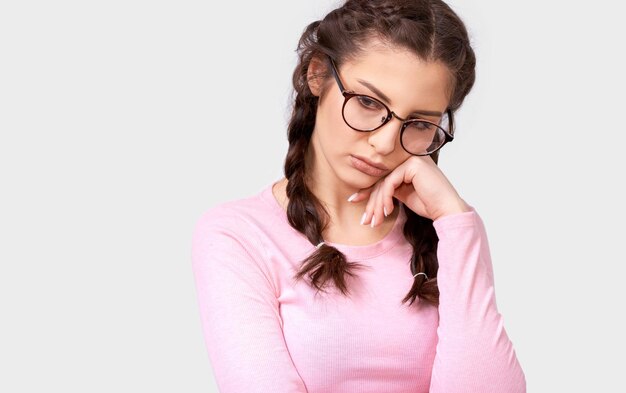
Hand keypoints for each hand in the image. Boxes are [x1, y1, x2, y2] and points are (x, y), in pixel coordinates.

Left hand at [349, 155, 470, 225]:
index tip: (354, 200)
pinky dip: (386, 198)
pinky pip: (390, 182)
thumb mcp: (404, 195)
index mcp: (407, 163)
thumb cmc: (430, 204)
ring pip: (384, 182)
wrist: (447, 210)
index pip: (383, 176)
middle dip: (371, 202)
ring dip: (378, 204)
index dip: (367, 190)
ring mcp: (412, 158)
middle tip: (365, 219)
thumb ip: (390, 188)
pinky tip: (388, 211)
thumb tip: (368, 192)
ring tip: (376, 220)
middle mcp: (409, 157)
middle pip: (382, 179)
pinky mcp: (412, 164)